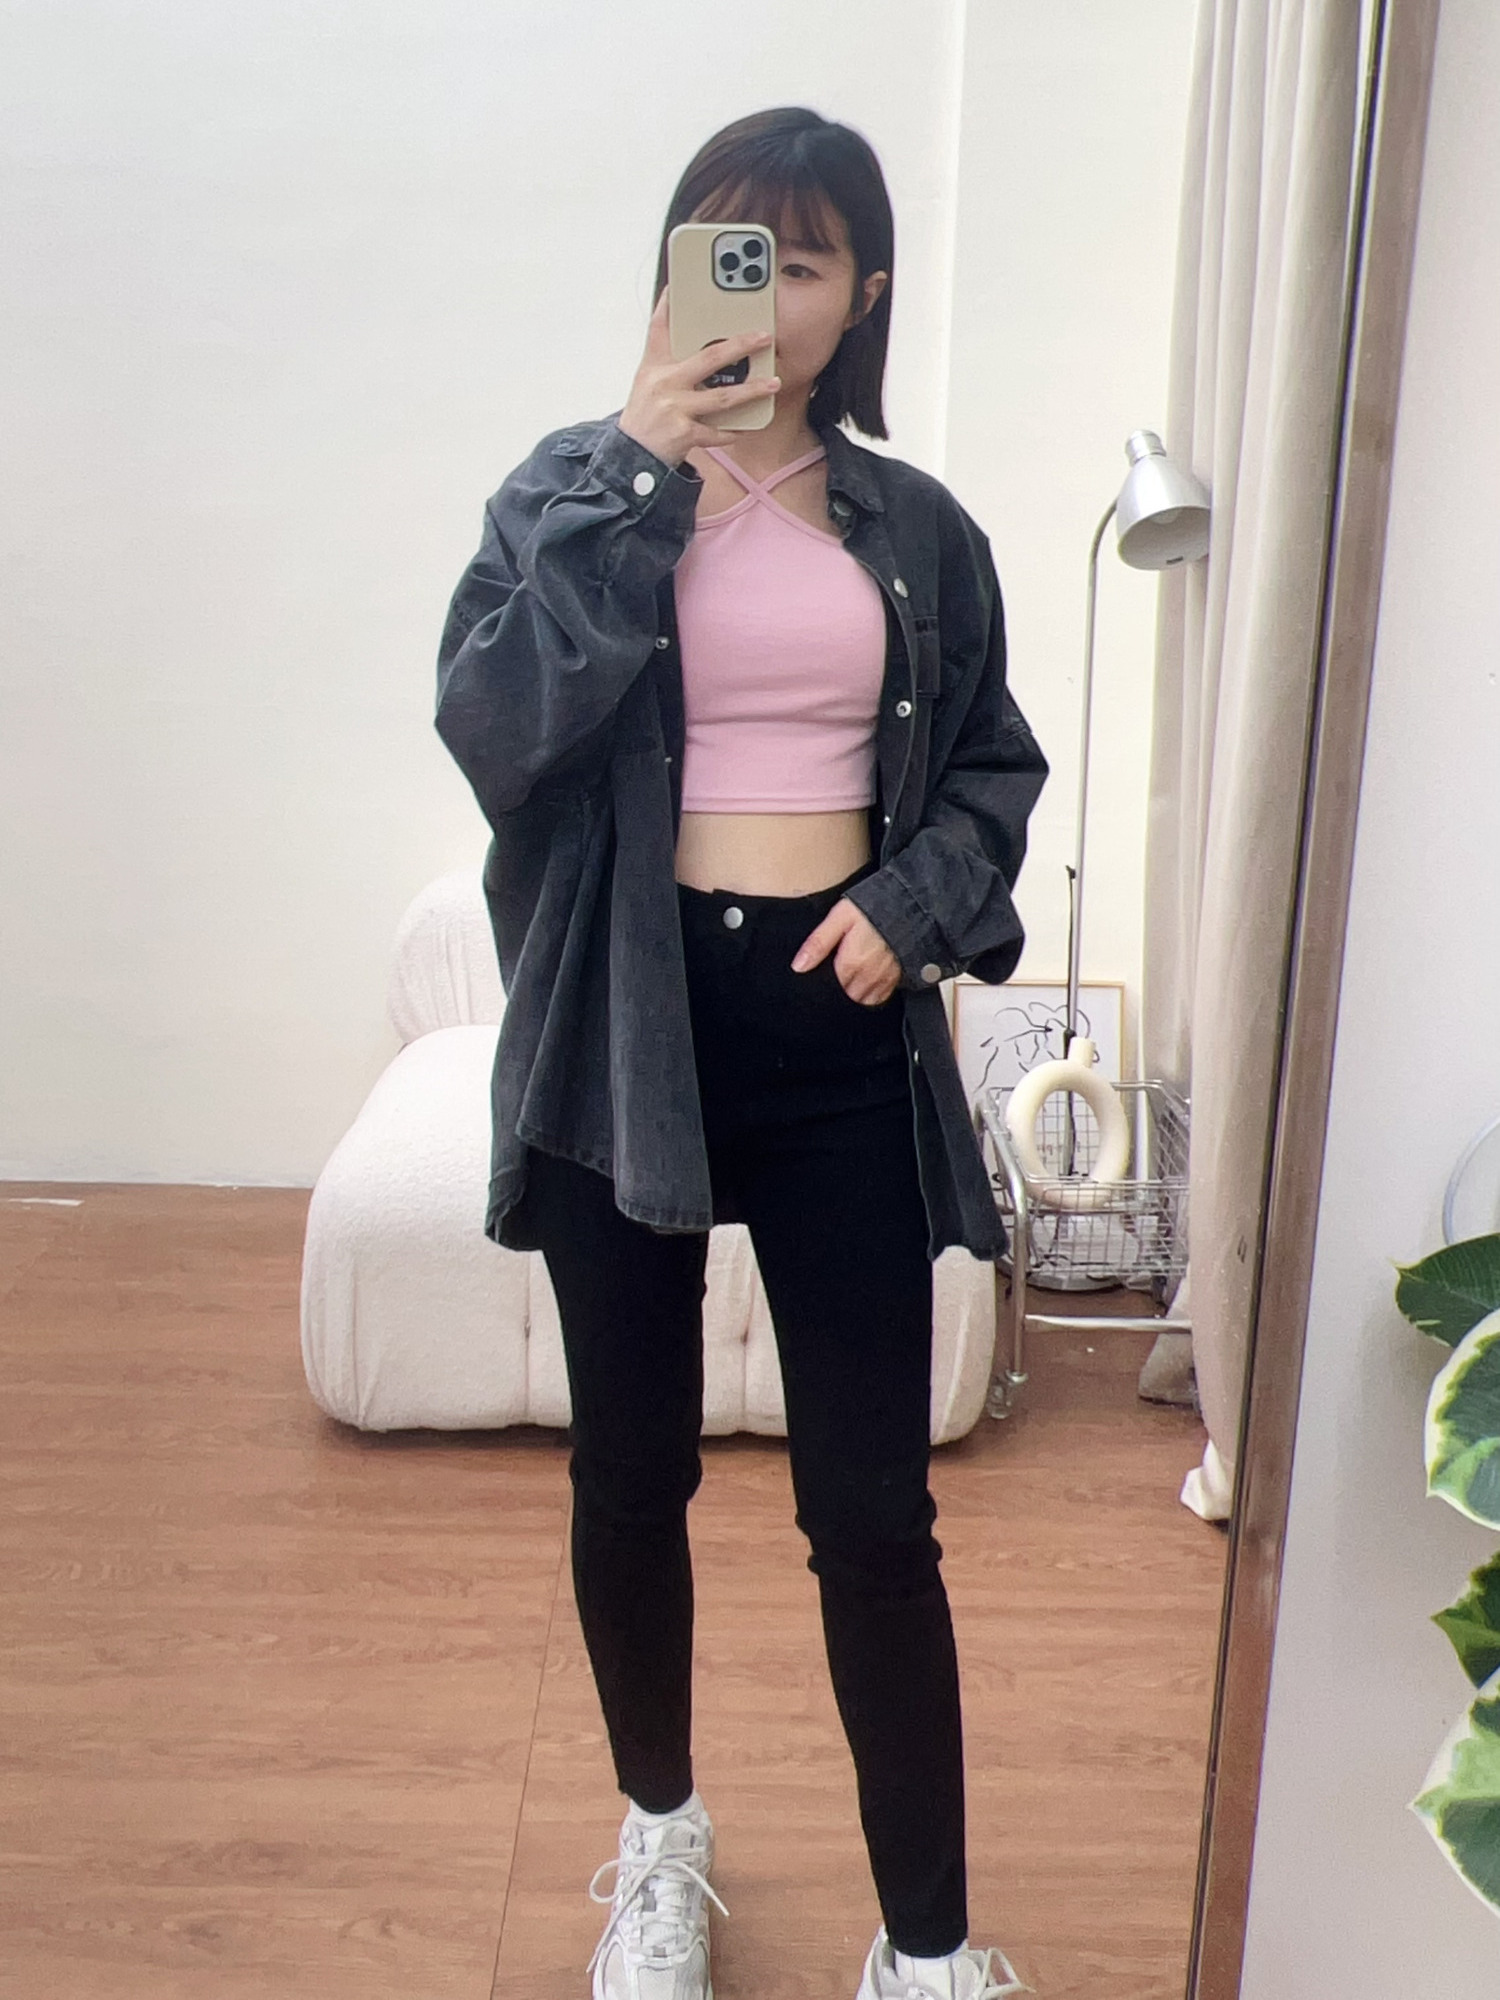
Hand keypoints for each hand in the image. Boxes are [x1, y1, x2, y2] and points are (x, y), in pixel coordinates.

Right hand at [617, 290, 779, 467]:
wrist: (632, 454)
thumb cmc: (645, 413)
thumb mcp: (646, 379)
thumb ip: (665, 355)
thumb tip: (685, 330)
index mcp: (654, 365)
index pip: (660, 327)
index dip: (670, 305)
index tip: (681, 284)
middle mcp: (664, 382)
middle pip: (709, 358)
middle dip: (740, 346)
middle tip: (764, 337)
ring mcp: (675, 409)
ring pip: (722, 397)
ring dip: (751, 390)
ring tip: (773, 384)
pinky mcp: (684, 434)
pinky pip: (718, 432)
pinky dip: (734, 430)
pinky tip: (749, 425)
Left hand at [791, 899, 901, 1005]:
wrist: (909, 905)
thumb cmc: (872, 908)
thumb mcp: (840, 918)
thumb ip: (819, 943)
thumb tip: (799, 966)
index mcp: (851, 963)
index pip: (830, 989)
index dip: (823, 984)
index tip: (821, 978)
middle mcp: (868, 976)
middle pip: (846, 997)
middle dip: (838, 991)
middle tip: (835, 976)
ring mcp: (884, 979)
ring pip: (862, 1001)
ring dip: (854, 994)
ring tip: (850, 978)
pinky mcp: (897, 978)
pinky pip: (880, 998)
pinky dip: (871, 995)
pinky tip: (865, 982)